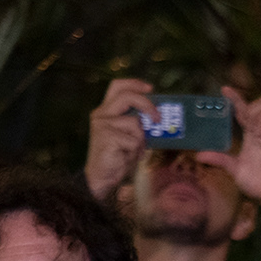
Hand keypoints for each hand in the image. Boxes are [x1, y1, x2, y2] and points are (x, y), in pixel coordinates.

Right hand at [84, 78, 156, 200]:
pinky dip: (136, 151)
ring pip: (135, 123)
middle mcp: (101, 114)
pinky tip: (127, 157)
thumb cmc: (118, 156)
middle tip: (158, 117)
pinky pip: (134, 140)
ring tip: (132, 151)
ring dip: (140, 140)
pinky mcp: (106, 136)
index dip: (134, 84)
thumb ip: (138, 123)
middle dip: (147, 104)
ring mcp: (102, 124)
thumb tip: (158, 115)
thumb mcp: (129, 136)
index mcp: (106, 110)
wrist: (102, 177)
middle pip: (127, 96)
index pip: (117, 86)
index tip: (150, 88)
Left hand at [197, 86, 260, 219]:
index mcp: (252, 133)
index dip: (236, 97)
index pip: (244, 108)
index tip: (224, 90)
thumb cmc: (257, 183)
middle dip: (255, 108)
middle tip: (247, 124)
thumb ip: (220, 160)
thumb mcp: (235, 170)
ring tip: (257, 135)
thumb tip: (199, 155)